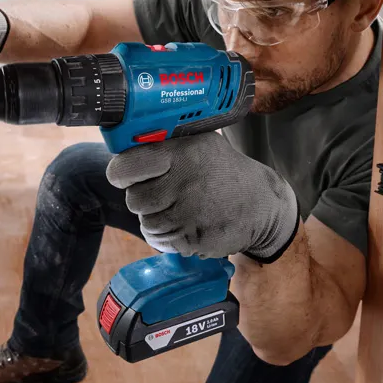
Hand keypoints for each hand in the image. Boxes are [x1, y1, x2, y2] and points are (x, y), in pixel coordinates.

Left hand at [106, 133, 299, 261]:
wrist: (261, 206)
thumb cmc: (223, 171)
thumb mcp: (201, 143)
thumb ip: (164, 142)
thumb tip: (123, 142)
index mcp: (181, 152)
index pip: (126, 166)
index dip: (121, 173)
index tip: (125, 175)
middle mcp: (183, 182)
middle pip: (134, 199)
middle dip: (143, 198)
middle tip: (163, 192)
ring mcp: (187, 213)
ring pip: (146, 222)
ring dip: (156, 218)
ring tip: (179, 208)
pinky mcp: (191, 239)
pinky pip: (160, 241)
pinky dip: (167, 236)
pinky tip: (185, 223)